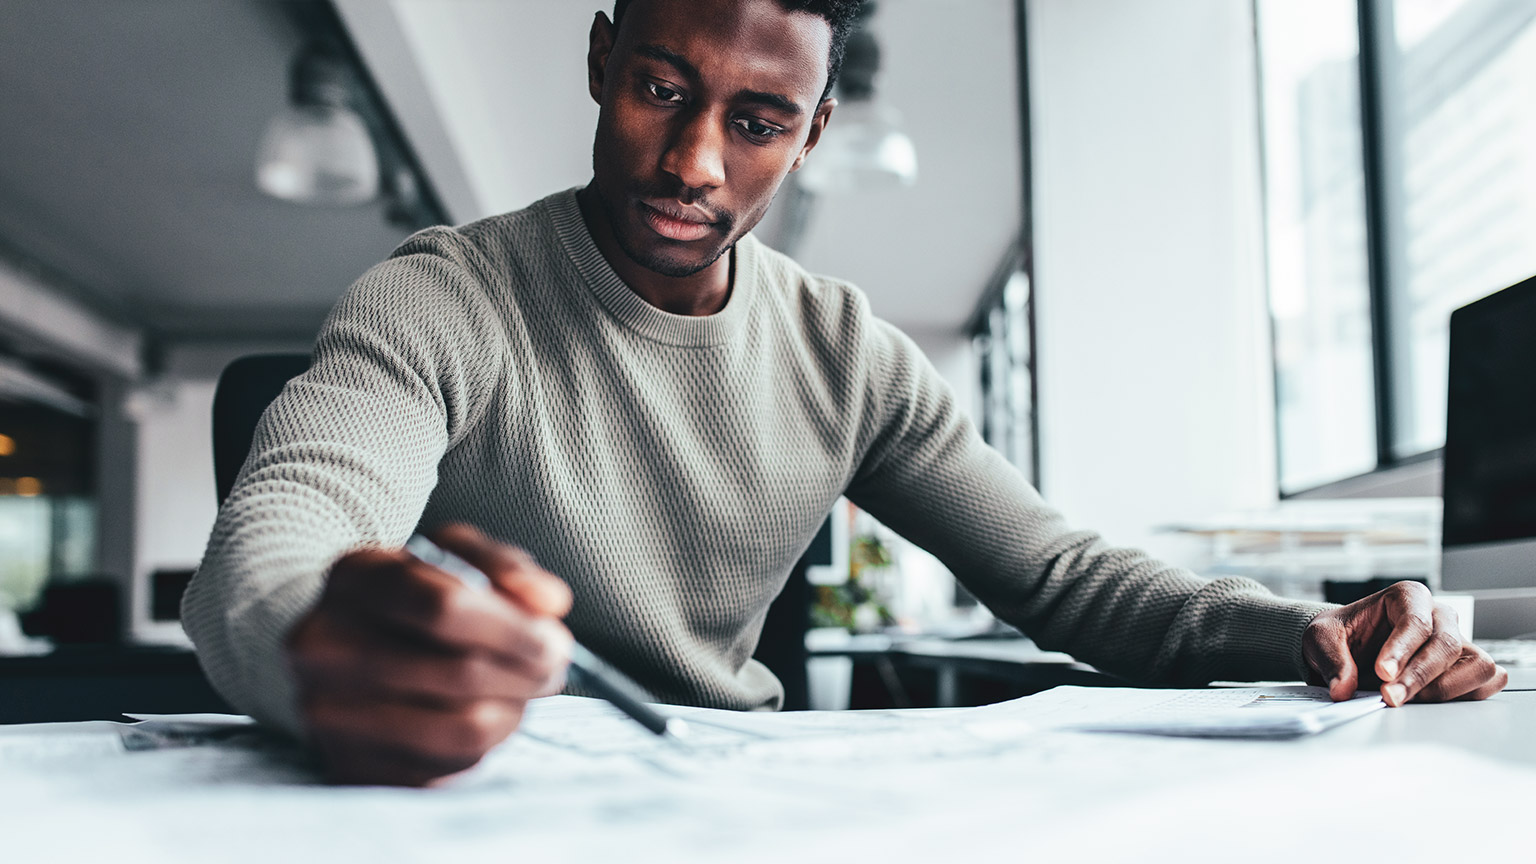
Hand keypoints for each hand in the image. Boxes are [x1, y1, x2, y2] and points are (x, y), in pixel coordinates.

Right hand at [287, 523, 572, 785]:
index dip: (512, 628)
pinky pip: (447, 766)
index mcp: (352, 576)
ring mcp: (327, 710)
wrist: (345, 648)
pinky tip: (485, 715)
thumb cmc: (413, 596)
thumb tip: (549, 602)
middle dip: (526, 673)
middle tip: (552, 667)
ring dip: (514, 709)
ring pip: (462, 726)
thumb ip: (505, 567)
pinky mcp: (348, 765)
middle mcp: (323, 644)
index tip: (553, 638)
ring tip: (522, 690)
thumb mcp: (455, 556)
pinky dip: (485, 744)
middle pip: (459, 673)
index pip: (443, 607)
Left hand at [1302, 581, 1506, 705]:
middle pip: (1448, 644)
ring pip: (1477, 664)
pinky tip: (1431, 701)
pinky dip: (1467, 695)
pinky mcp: (1464, 666)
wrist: (1345, 646)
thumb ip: (1332, 661)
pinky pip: (1486, 681)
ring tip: (1408, 700)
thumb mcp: (1321, 639)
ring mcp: (1456, 641)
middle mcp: (1438, 616)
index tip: (1383, 674)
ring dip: (1445, 688)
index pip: (1417, 621)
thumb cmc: (1339, 634)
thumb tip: (1343, 689)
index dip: (1402, 650)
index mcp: (1407, 597)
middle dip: (1419, 676)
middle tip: (1389, 698)